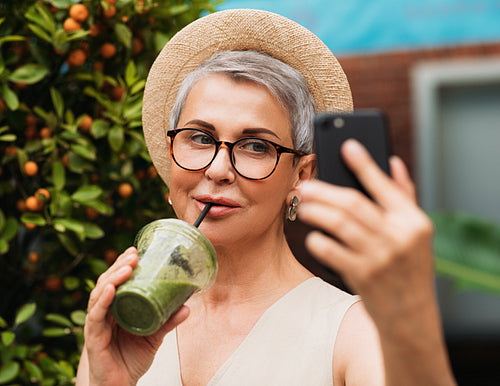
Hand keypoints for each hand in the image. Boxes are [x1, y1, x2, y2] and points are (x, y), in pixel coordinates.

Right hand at [78, 247, 188, 385]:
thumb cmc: (131, 359)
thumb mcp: (154, 337)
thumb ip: (168, 322)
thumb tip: (187, 307)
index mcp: (116, 308)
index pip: (115, 281)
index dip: (123, 264)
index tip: (135, 250)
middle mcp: (104, 312)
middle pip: (106, 282)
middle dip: (118, 265)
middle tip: (133, 253)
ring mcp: (97, 323)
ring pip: (100, 294)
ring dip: (113, 277)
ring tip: (127, 266)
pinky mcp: (94, 337)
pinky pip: (96, 315)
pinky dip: (103, 300)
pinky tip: (111, 289)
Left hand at [297, 139, 435, 331]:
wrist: (409, 314)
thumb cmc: (410, 267)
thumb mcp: (416, 234)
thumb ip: (405, 196)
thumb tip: (393, 160)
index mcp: (414, 221)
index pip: (384, 186)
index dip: (364, 163)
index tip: (346, 146)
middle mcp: (398, 237)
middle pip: (352, 203)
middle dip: (323, 191)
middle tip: (304, 186)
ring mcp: (379, 257)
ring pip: (338, 223)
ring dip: (315, 211)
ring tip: (302, 206)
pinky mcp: (361, 275)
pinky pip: (330, 250)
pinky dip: (317, 240)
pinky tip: (313, 236)